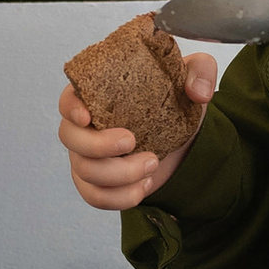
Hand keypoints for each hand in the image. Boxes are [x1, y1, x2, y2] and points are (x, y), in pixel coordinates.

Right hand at [57, 49, 217, 212]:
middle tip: (132, 141)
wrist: (183, 139)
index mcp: (97, 96)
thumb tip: (198, 92)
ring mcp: (87, 157)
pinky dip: (120, 197)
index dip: (71, 108)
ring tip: (153, 164)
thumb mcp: (192, 77)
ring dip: (120, 174)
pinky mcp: (97, 183)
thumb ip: (200, 71)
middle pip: (70, 138)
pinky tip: (144, 186)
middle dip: (98, 145)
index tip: (88, 116)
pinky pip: (95, 197)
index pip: (68, 99)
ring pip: (85, 172)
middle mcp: (85, 127)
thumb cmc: (174, 102)